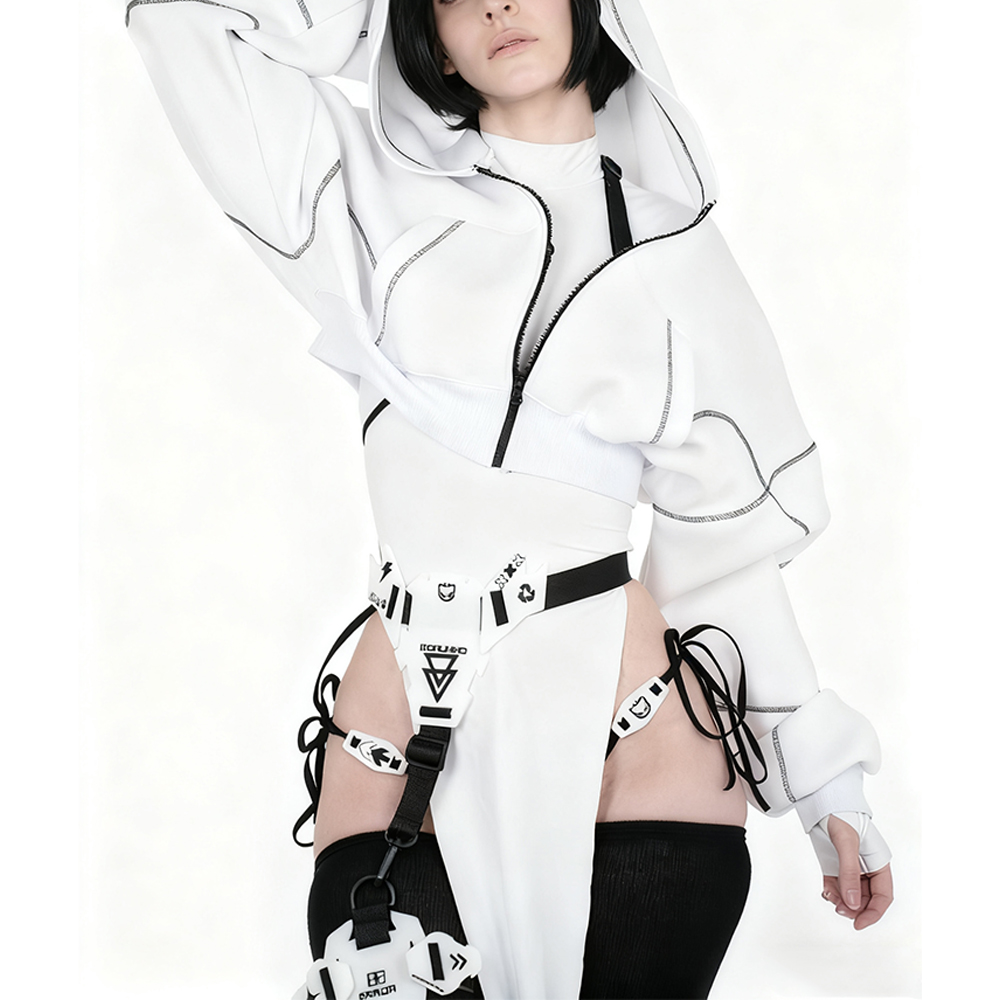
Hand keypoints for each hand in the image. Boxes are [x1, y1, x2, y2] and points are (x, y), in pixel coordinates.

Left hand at [820, 814, 892, 928]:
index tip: (859, 924)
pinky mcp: (834, 865)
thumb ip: (849, 873)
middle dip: (854, 908)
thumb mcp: (846, 843)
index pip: (883, 896)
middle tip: (839, 910)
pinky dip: (832, 893)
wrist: (821, 800)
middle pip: (866, 899)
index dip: (873, 912)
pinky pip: (837, 886)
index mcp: (879, 863)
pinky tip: (826, 892)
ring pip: (851, 895)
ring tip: (830, 897)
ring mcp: (850, 867)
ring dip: (842, 901)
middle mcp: (867, 868)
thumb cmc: (840, 814)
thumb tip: (852, 904)